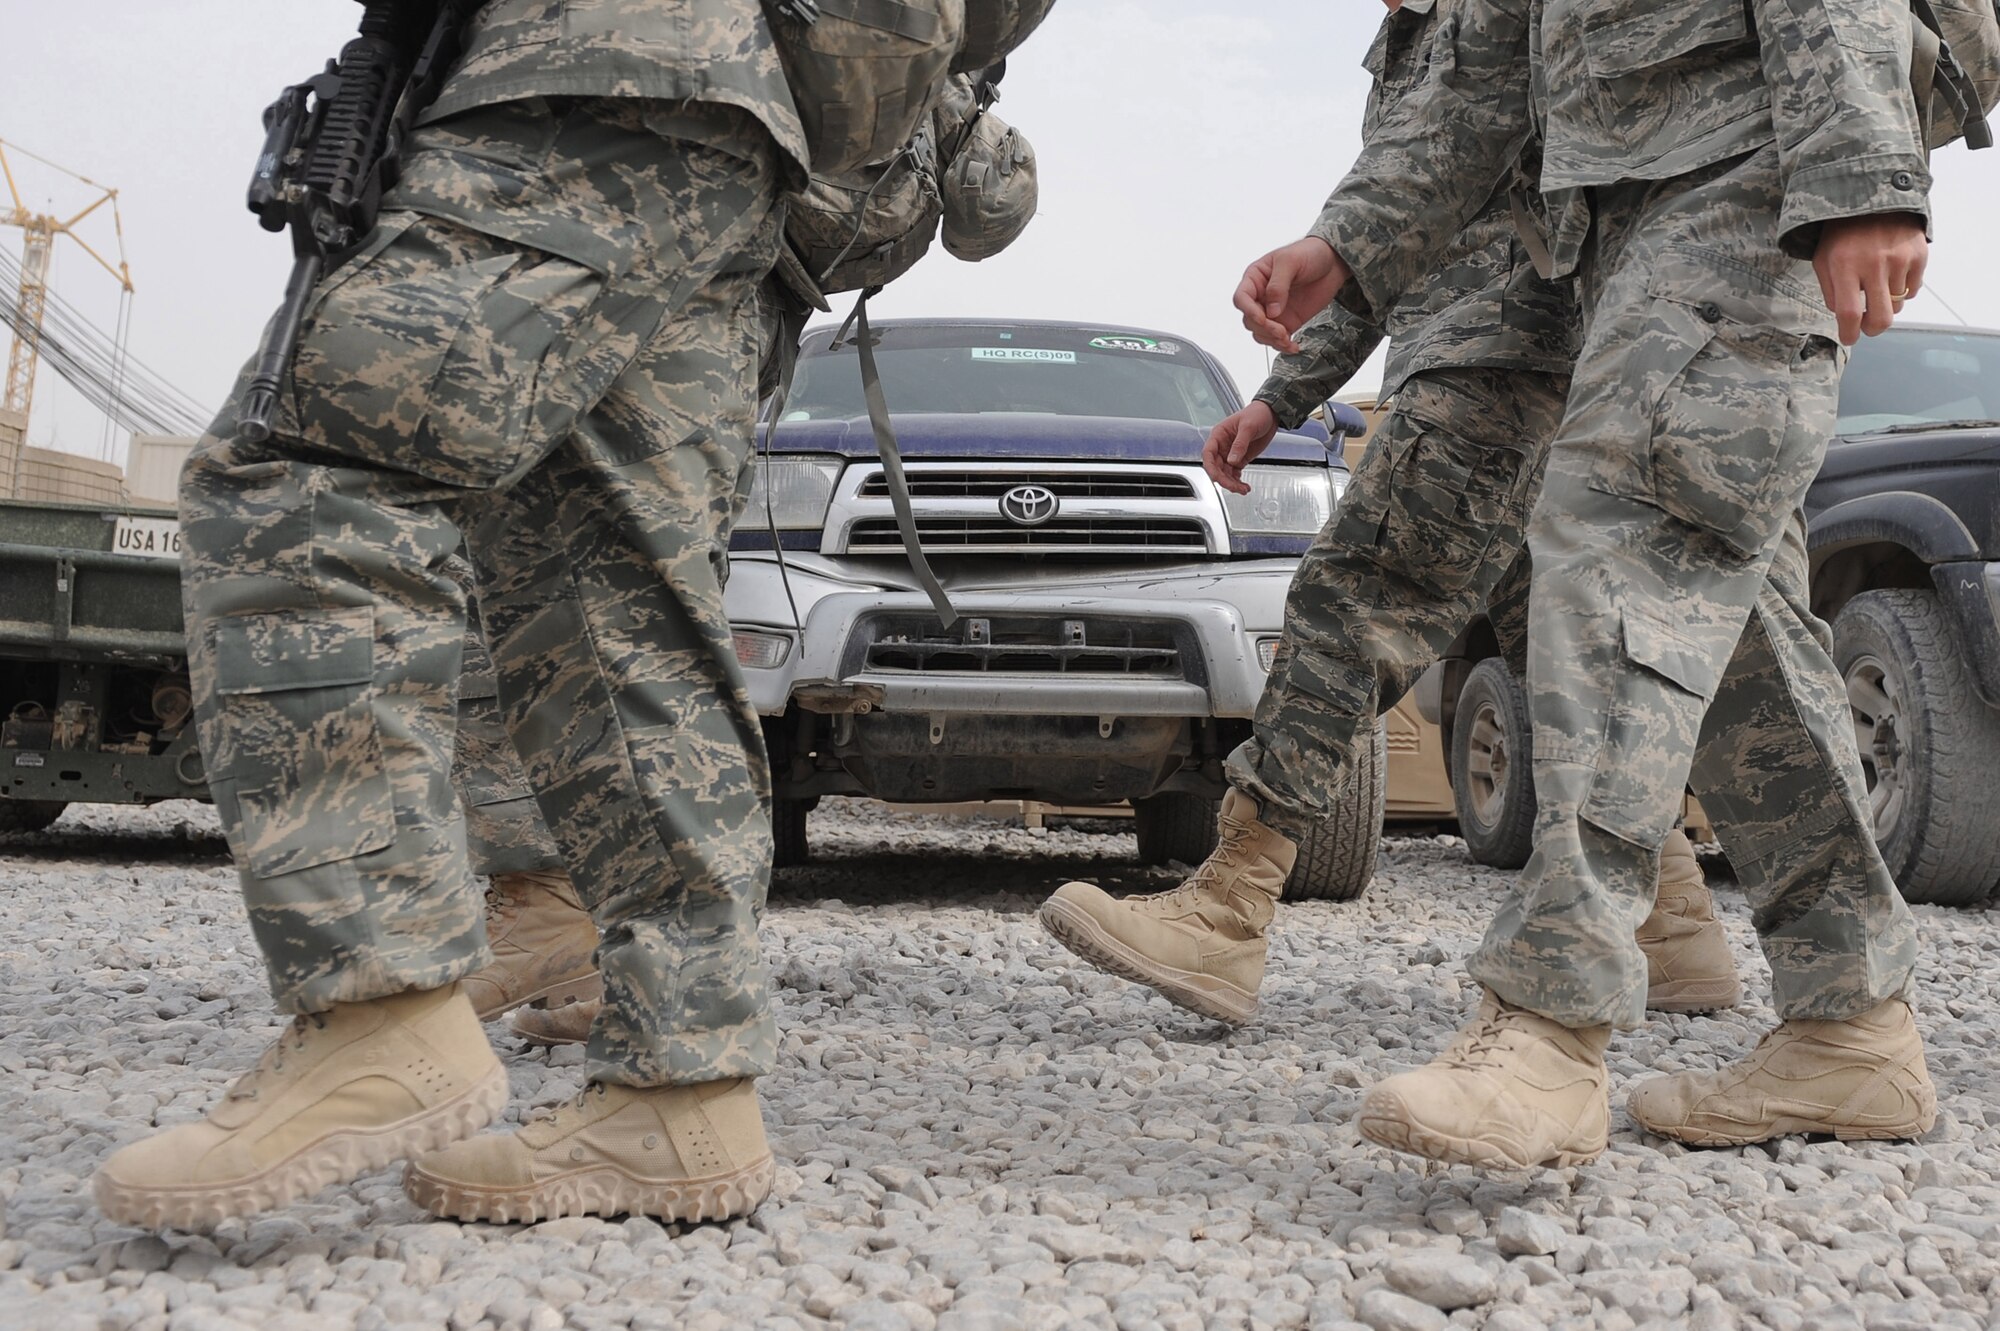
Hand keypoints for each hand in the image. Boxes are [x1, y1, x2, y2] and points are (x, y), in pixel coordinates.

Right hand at [1203, 401, 1280, 493]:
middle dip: (1224, 479)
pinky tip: (1244, 486)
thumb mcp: (1248, 427)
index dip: (1211, 468)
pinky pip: (1234, 473)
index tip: (1218, 478)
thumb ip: (1240, 444)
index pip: (1208, 454)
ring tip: (1243, 489)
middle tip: (1235, 487)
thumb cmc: (1257, 413)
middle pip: (1216, 467)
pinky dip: (1238, 481)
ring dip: (1232, 483)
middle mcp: (1222, 446)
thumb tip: (1232, 460)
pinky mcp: (1240, 459)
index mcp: (1219, 435)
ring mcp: (1230, 454)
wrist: (1271, 414)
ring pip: (1225, 473)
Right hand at [1232, 238, 1350, 353]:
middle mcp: (1260, 296)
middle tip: (1281, 331)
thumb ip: (1278, 285)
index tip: (1263, 318)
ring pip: (1260, 333)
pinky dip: (1283, 346)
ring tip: (1287, 340)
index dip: (1249, 311)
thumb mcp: (1290, 262)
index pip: (1241, 298)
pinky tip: (1293, 345)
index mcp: (1255, 278)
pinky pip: (1277, 339)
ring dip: (1272, 340)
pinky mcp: (1286, 321)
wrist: (1332, 262)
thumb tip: (1272, 310)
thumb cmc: (1309, 253)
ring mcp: (1273, 311)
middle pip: (1250, 320)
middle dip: (1264, 328)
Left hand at [1812, 214, 1927, 344]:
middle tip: (1866, 326)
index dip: (1850, 333)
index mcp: (1844, 266)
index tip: (1850, 338)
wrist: (1874, 196)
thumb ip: (1831, 291)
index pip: (1849, 313)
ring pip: (1897, 305)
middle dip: (1873, 329)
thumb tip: (1845, 319)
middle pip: (1881, 318)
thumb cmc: (1842, 233)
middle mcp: (1874, 264)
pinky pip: (1913, 289)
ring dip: (1886, 303)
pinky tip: (1892, 272)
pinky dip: (1902, 288)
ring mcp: (1900, 259)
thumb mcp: (1823, 259)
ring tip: (1877, 283)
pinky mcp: (1919, 255)